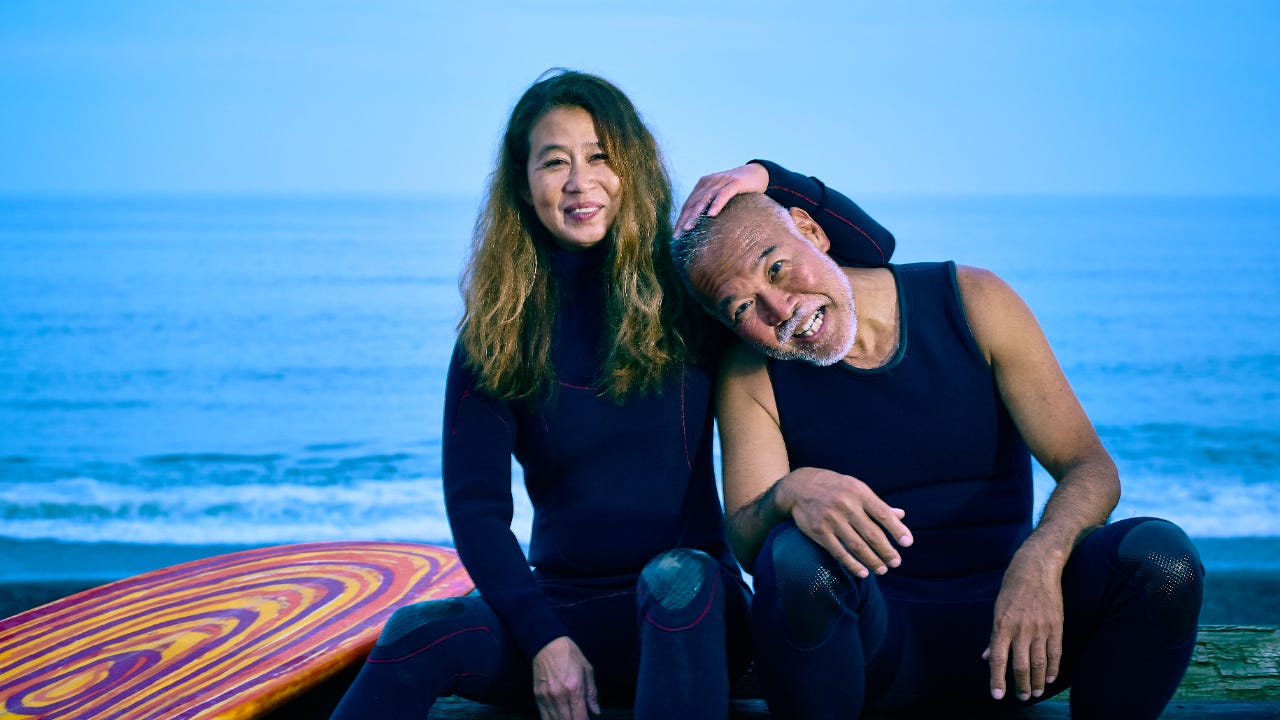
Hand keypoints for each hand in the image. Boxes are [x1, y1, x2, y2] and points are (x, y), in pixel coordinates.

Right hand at [532, 636, 599, 719]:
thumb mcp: (587, 669)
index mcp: (574, 688)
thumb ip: (592, 693)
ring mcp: (547, 697)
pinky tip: (558, 718)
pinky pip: (544, 717)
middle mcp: (559, 695)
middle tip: (578, 719)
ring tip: (569, 718)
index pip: (580, 718)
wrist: (547, 644)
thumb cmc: (569, 654)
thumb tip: (596, 711)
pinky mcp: (537, 696)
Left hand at [675, 163, 769, 231]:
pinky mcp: (735, 183)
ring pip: (705, 199)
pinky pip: (724, 194)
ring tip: (688, 228)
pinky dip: (717, 204)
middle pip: (693, 203)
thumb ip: (711, 206)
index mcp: (703, 185)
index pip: (688, 204)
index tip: (675, 235)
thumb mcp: (721, 196)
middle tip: (677, 235)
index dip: (681, 219)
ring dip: (695, 215)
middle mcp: (710, 181)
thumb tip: (702, 228)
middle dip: (684, 219)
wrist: (758, 173)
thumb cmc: (739, 190)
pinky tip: (711, 215)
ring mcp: (722, 181)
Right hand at [776, 467, 912, 577]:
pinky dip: (852, 564)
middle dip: (886, 551)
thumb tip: (901, 515)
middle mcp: (846, 505)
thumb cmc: (833, 487)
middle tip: (896, 562)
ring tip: (882, 569)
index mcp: (858, 492)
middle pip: (872, 533)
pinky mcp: (819, 531)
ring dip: (872, 560)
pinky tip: (863, 572)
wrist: (799, 486)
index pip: (883, 513)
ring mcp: (831, 519)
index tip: (908, 543)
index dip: (897, 530)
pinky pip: (839, 552)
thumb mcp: (855, 488)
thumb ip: (877, 504)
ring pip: (857, 546)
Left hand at [982, 546, 1064, 701]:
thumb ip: (994, 636)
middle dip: (1021, 685)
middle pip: (1021, 665)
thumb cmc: (1012, 587)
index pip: (998, 659)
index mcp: (1002, 625)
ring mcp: (1040, 628)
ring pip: (1040, 663)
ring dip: (1038, 681)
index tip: (997, 696)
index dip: (997, 679)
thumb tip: (987, 657)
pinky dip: (1054, 668)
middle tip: (1022, 697)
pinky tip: (1052, 678)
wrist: (1036, 567)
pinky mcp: (1056, 626)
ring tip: (1036, 692)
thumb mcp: (997, 608)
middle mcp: (1021, 629)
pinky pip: (1056, 652)